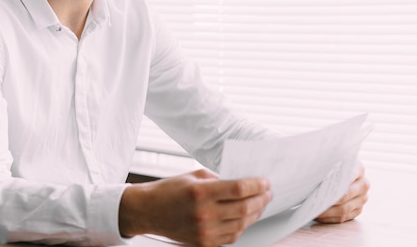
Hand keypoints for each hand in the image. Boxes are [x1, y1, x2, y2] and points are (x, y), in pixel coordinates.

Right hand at [119, 169, 271, 246]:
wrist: (149, 211)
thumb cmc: (170, 190)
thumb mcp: (194, 176)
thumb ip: (218, 179)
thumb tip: (242, 182)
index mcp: (201, 192)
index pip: (239, 189)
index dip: (257, 185)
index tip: (265, 182)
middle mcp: (204, 213)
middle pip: (243, 208)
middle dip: (261, 199)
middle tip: (267, 192)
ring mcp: (204, 231)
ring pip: (241, 224)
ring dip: (254, 213)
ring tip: (259, 204)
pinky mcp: (204, 243)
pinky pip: (231, 236)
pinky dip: (242, 226)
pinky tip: (245, 217)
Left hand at [315, 161, 369, 223]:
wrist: (337, 172)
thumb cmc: (330, 165)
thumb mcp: (328, 161)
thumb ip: (323, 165)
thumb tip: (311, 173)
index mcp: (358, 168)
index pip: (346, 177)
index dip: (331, 183)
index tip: (318, 187)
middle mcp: (363, 184)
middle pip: (344, 196)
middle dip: (326, 200)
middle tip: (312, 202)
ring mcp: (362, 199)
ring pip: (343, 210)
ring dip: (325, 212)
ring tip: (311, 210)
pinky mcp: (357, 210)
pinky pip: (343, 218)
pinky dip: (328, 218)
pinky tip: (317, 215)